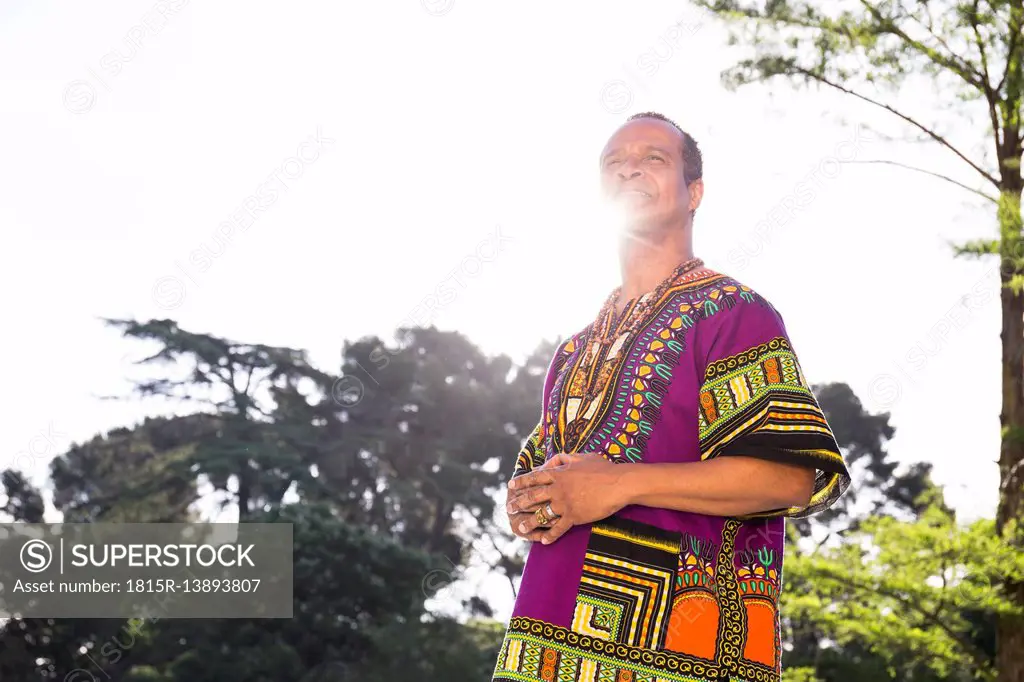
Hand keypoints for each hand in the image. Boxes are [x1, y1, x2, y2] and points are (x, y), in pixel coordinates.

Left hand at [505, 452, 628, 543]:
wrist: (618, 484)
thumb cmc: (603, 469)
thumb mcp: (582, 457)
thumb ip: (565, 459)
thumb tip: (552, 461)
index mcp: (559, 474)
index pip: (534, 477)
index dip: (521, 482)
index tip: (510, 485)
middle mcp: (558, 489)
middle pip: (532, 496)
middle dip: (519, 502)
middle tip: (509, 508)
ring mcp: (565, 503)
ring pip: (541, 514)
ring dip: (529, 522)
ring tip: (520, 528)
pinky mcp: (574, 516)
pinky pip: (558, 528)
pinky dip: (550, 536)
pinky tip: (544, 541)